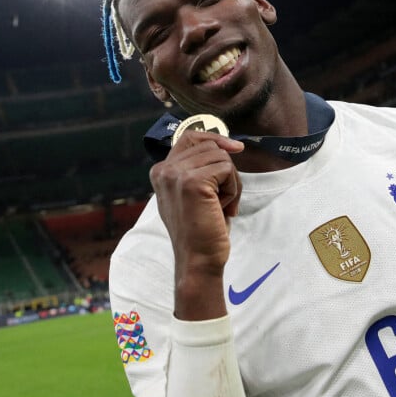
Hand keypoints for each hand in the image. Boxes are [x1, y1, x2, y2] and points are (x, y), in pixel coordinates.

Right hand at [149, 130, 243, 318]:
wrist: (198, 260)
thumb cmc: (201, 229)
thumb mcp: (193, 193)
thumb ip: (198, 168)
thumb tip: (227, 144)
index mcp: (160, 171)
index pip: (190, 136)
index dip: (215, 138)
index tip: (235, 148)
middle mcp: (164, 170)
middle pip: (211, 146)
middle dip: (226, 171)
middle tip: (222, 199)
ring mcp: (176, 175)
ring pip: (222, 157)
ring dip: (231, 182)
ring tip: (220, 206)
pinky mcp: (192, 182)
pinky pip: (227, 169)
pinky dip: (233, 189)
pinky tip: (223, 208)